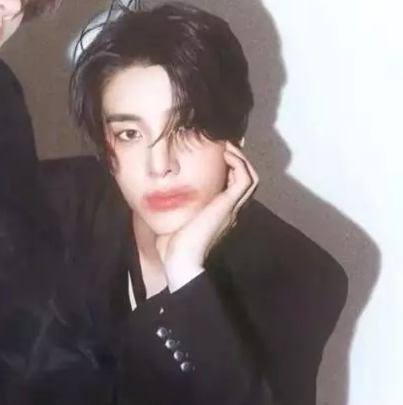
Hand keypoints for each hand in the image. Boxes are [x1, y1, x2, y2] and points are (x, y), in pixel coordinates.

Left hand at [158, 142, 258, 290]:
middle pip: (246, 179)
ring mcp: (232, 208)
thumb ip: (171, 206)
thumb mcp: (172, 219)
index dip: (228, 169)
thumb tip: (154, 193)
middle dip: (237, 159)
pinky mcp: (229, 206)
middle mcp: (230, 210)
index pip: (232, 187)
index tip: (216, 154)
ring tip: (226, 145)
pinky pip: (245, 179)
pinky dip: (238, 163)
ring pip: (250, 177)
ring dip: (240, 158)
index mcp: (220, 214)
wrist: (180, 260)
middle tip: (224, 144)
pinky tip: (225, 154)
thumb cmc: (172, 247)